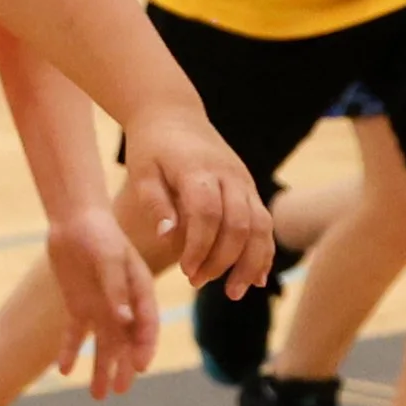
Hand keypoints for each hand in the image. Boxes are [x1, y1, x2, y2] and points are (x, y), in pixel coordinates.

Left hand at [45, 206, 161, 398]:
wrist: (73, 220)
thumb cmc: (99, 234)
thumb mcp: (109, 258)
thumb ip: (116, 289)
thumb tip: (124, 320)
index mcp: (140, 291)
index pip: (147, 324)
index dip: (144, 346)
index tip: (140, 367)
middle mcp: (124, 305)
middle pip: (125, 342)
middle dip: (123, 368)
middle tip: (119, 391)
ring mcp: (101, 307)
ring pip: (102, 345)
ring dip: (100, 368)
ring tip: (97, 396)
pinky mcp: (79, 307)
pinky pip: (75, 334)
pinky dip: (70, 351)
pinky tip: (64, 370)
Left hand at [123, 105, 273, 296]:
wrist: (173, 114)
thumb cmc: (150, 147)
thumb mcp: (141, 172)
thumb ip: (154, 203)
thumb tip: (168, 236)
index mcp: (198, 171)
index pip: (207, 214)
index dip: (200, 246)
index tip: (185, 271)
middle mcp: (229, 176)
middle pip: (239, 224)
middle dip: (223, 260)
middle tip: (198, 283)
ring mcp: (244, 181)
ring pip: (260, 226)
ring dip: (250, 263)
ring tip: (234, 292)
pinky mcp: (249, 187)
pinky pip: (265, 222)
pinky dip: (264, 251)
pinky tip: (258, 278)